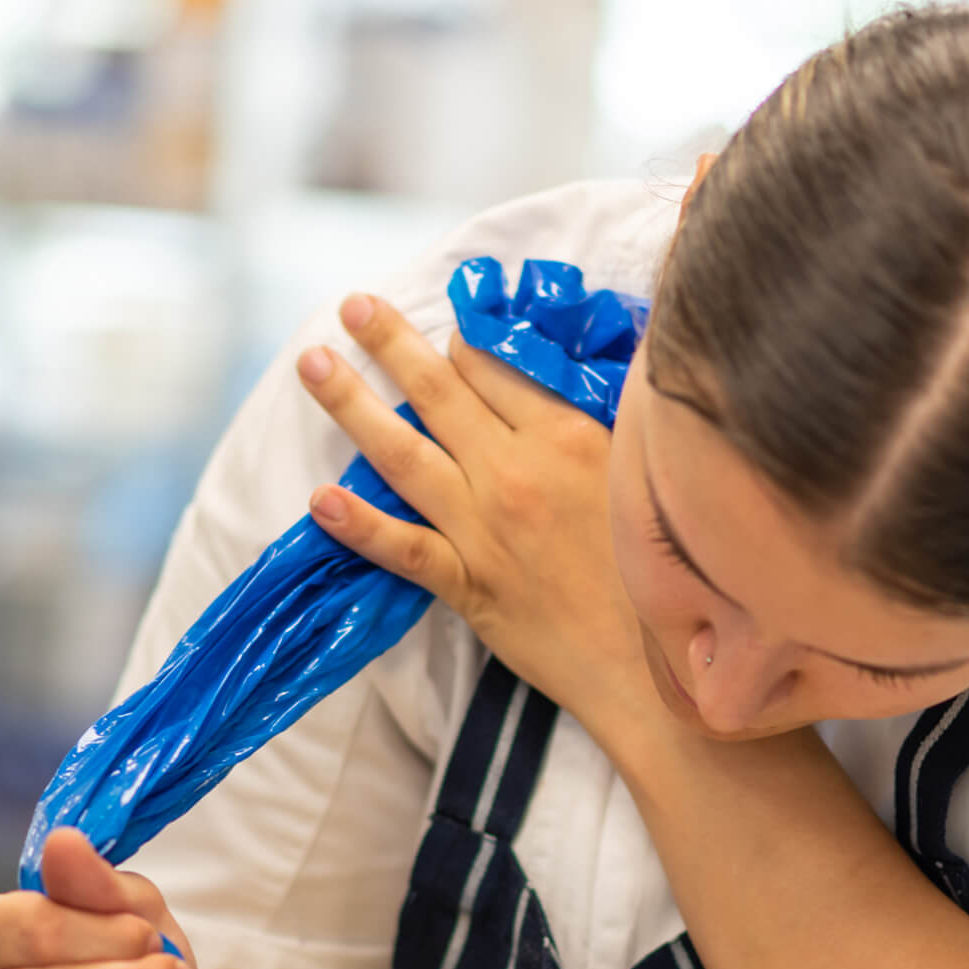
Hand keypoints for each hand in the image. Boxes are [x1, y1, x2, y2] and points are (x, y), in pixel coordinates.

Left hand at [296, 294, 650, 727]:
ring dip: (351, 404)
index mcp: (567, 436)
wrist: (650, 663)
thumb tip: (566, 381)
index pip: (494, 365)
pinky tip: (320, 500)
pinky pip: (403, 547)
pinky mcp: (468, 584)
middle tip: (352, 305)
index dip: (462, 341)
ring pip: (404, 453)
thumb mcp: (639, 476)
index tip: (443, 331)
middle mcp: (516, 472)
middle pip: (440, 392)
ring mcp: (485, 528)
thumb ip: (599, 427)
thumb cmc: (656, 573)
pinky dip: (360, 524)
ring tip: (313, 364)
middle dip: (389, 341)